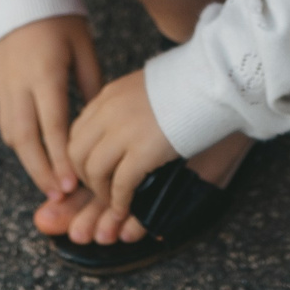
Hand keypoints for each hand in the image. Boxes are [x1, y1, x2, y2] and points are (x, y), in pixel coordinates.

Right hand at [0, 14, 102, 200]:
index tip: (73, 185)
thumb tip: (97, 121)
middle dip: (41, 171)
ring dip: (28, 161)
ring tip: (48, 182)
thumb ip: (91, 84)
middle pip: (24, 139)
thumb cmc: (60, 17)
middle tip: (58, 196)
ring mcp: (2, 84)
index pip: (52, 127)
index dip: (62, 159)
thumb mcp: (84, 46)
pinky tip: (34, 154)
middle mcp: (18, 83)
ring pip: (10, 133)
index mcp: (44, 74)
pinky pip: (5, 120)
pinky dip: (19, 142)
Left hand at [63, 67, 179, 245]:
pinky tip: (125, 208)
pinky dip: (119, 201)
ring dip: (101, 192)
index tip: (92, 171)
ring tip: (113, 202)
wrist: (212, 81)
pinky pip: (120, 184)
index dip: (81, 157)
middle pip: (77, 153)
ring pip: (94, 170)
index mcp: (109, 96)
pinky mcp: (143, 151)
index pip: (77, 131)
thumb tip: (125, 130)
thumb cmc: (189, 85)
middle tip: (100, 190)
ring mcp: (123, 131)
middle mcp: (108, 112)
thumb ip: (127, 107)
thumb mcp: (145, 88)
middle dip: (84, 177)